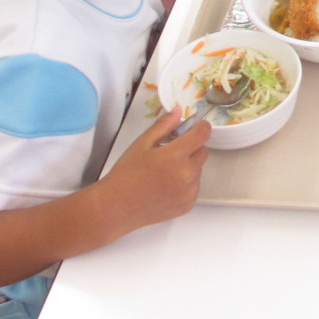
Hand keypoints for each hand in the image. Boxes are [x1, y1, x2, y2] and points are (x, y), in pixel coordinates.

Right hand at [97, 111, 209, 234]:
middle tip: (169, 152)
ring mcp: (189, 192)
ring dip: (188, 165)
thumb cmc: (126, 173)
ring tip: (165, 172)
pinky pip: (195, 186)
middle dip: (191, 147)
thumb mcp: (142, 144)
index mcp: (175, 156)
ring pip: (198, 169)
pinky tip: (166, 186)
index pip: (202, 134)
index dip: (199, 127)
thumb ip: (163, 125)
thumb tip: (179, 110)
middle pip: (202, 151)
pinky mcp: (188, 205)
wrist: (116, 208)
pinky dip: (186, 183)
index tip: (191, 128)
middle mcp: (187, 175)